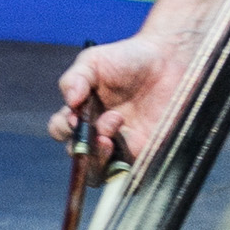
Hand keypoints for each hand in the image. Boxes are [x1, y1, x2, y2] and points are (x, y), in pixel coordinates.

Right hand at [52, 26, 196, 166]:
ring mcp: (122, 143)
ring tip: (111, 134)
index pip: (62, 130)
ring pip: (100, 170)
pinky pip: (130, 171)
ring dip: (100, 157)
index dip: (63, 128)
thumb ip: (75, 79)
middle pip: (79, 156)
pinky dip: (125, 166)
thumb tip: (69, 100)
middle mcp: (99, 131)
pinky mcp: (145, 150)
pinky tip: (130, 143)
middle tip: (99, 131)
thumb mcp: (93, 61)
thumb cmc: (128, 57)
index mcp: (83, 112)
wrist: (168, 58)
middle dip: (84, 149)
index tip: (74, 118)